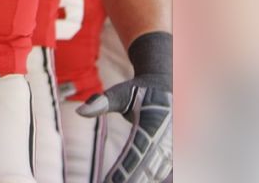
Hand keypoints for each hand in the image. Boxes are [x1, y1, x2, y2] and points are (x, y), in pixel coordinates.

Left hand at [78, 32, 171, 182]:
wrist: (169, 86)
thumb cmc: (140, 91)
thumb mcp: (121, 92)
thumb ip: (102, 102)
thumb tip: (80, 111)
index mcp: (157, 120)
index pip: (140, 149)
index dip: (127, 168)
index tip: (112, 181)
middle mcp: (171, 136)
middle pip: (152, 166)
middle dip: (134, 179)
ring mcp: (177, 146)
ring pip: (162, 172)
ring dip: (144, 179)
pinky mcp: (177, 153)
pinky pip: (166, 171)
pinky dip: (153, 177)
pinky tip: (134, 180)